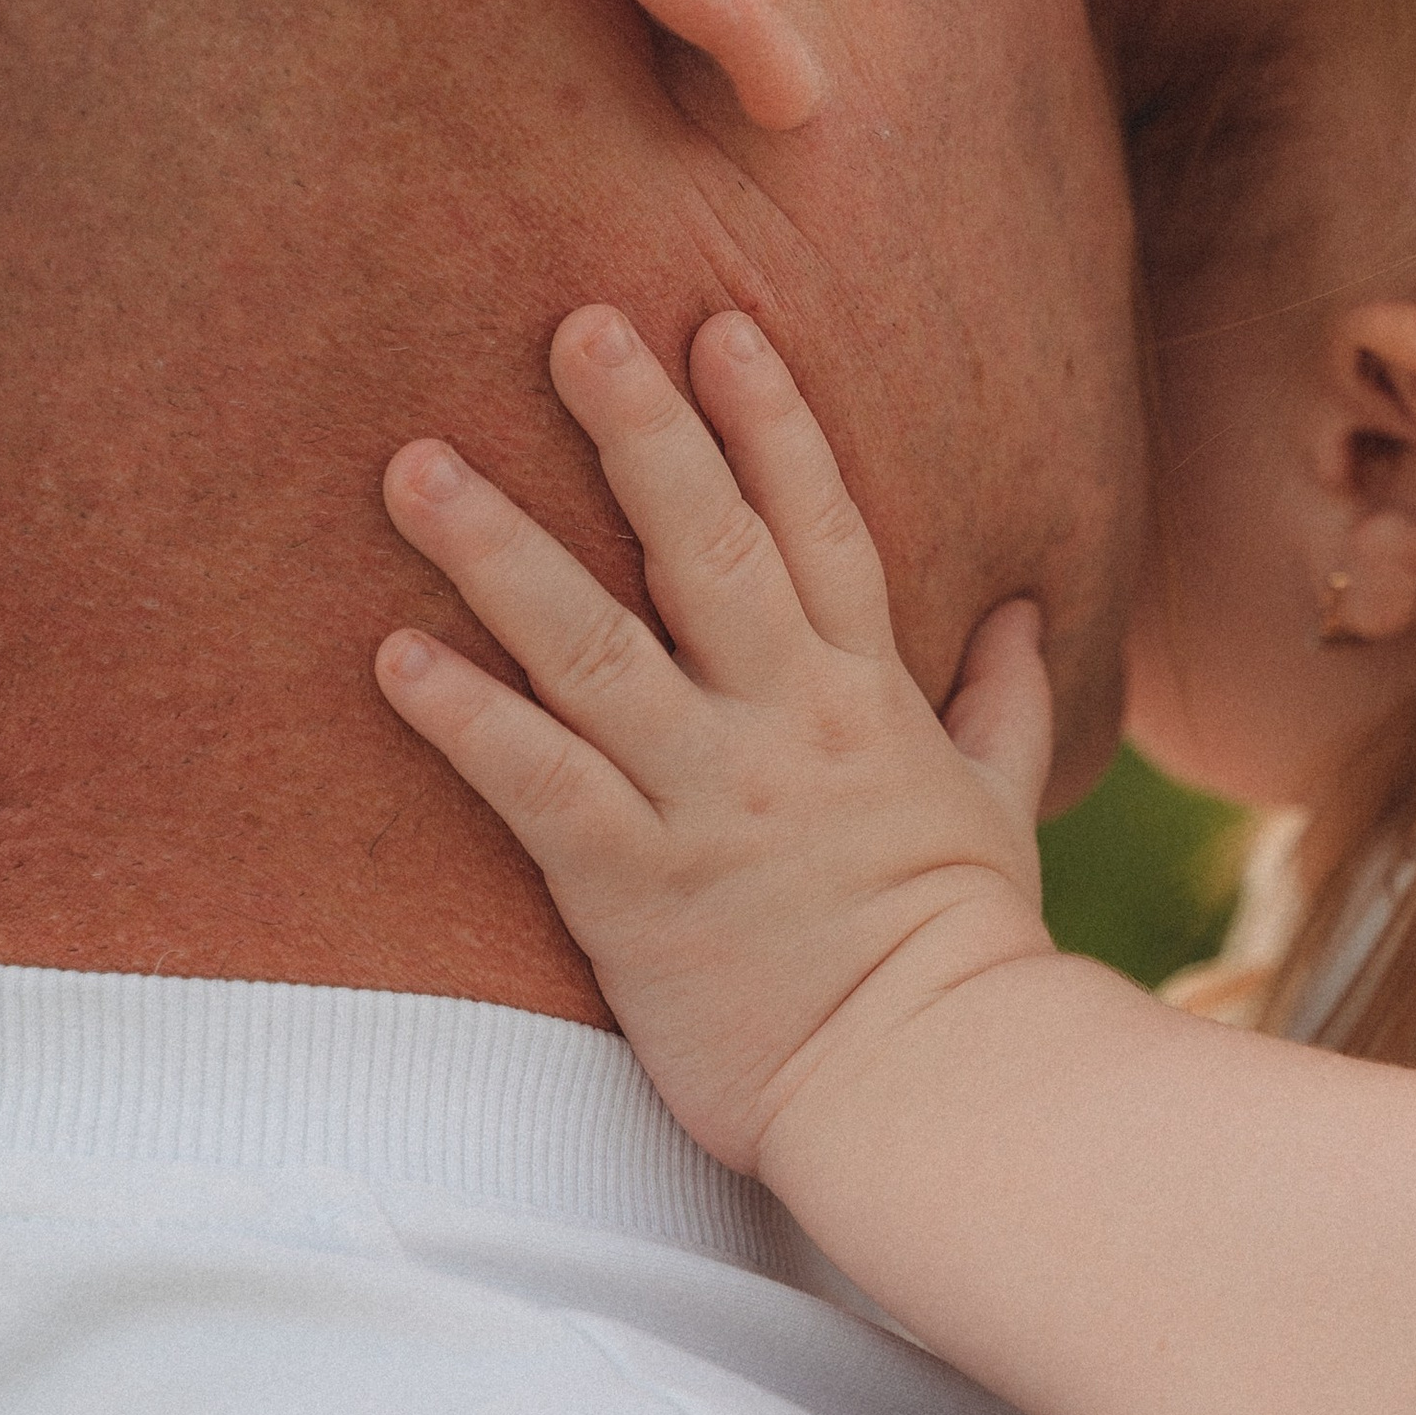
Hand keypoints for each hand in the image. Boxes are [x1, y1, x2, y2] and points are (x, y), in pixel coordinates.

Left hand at [373, 305, 1056, 1179]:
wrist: (939, 1089)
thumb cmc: (962, 955)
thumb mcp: (994, 808)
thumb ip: (1002, 702)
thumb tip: (1022, 613)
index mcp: (865, 697)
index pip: (820, 525)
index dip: (771, 419)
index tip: (720, 326)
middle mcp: (783, 724)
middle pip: (707, 544)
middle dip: (640, 428)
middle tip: (574, 325)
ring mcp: (707, 798)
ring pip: (592, 646)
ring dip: (500, 550)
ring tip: (417, 468)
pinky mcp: (636, 887)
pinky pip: (536, 784)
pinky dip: (464, 717)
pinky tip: (394, 654)